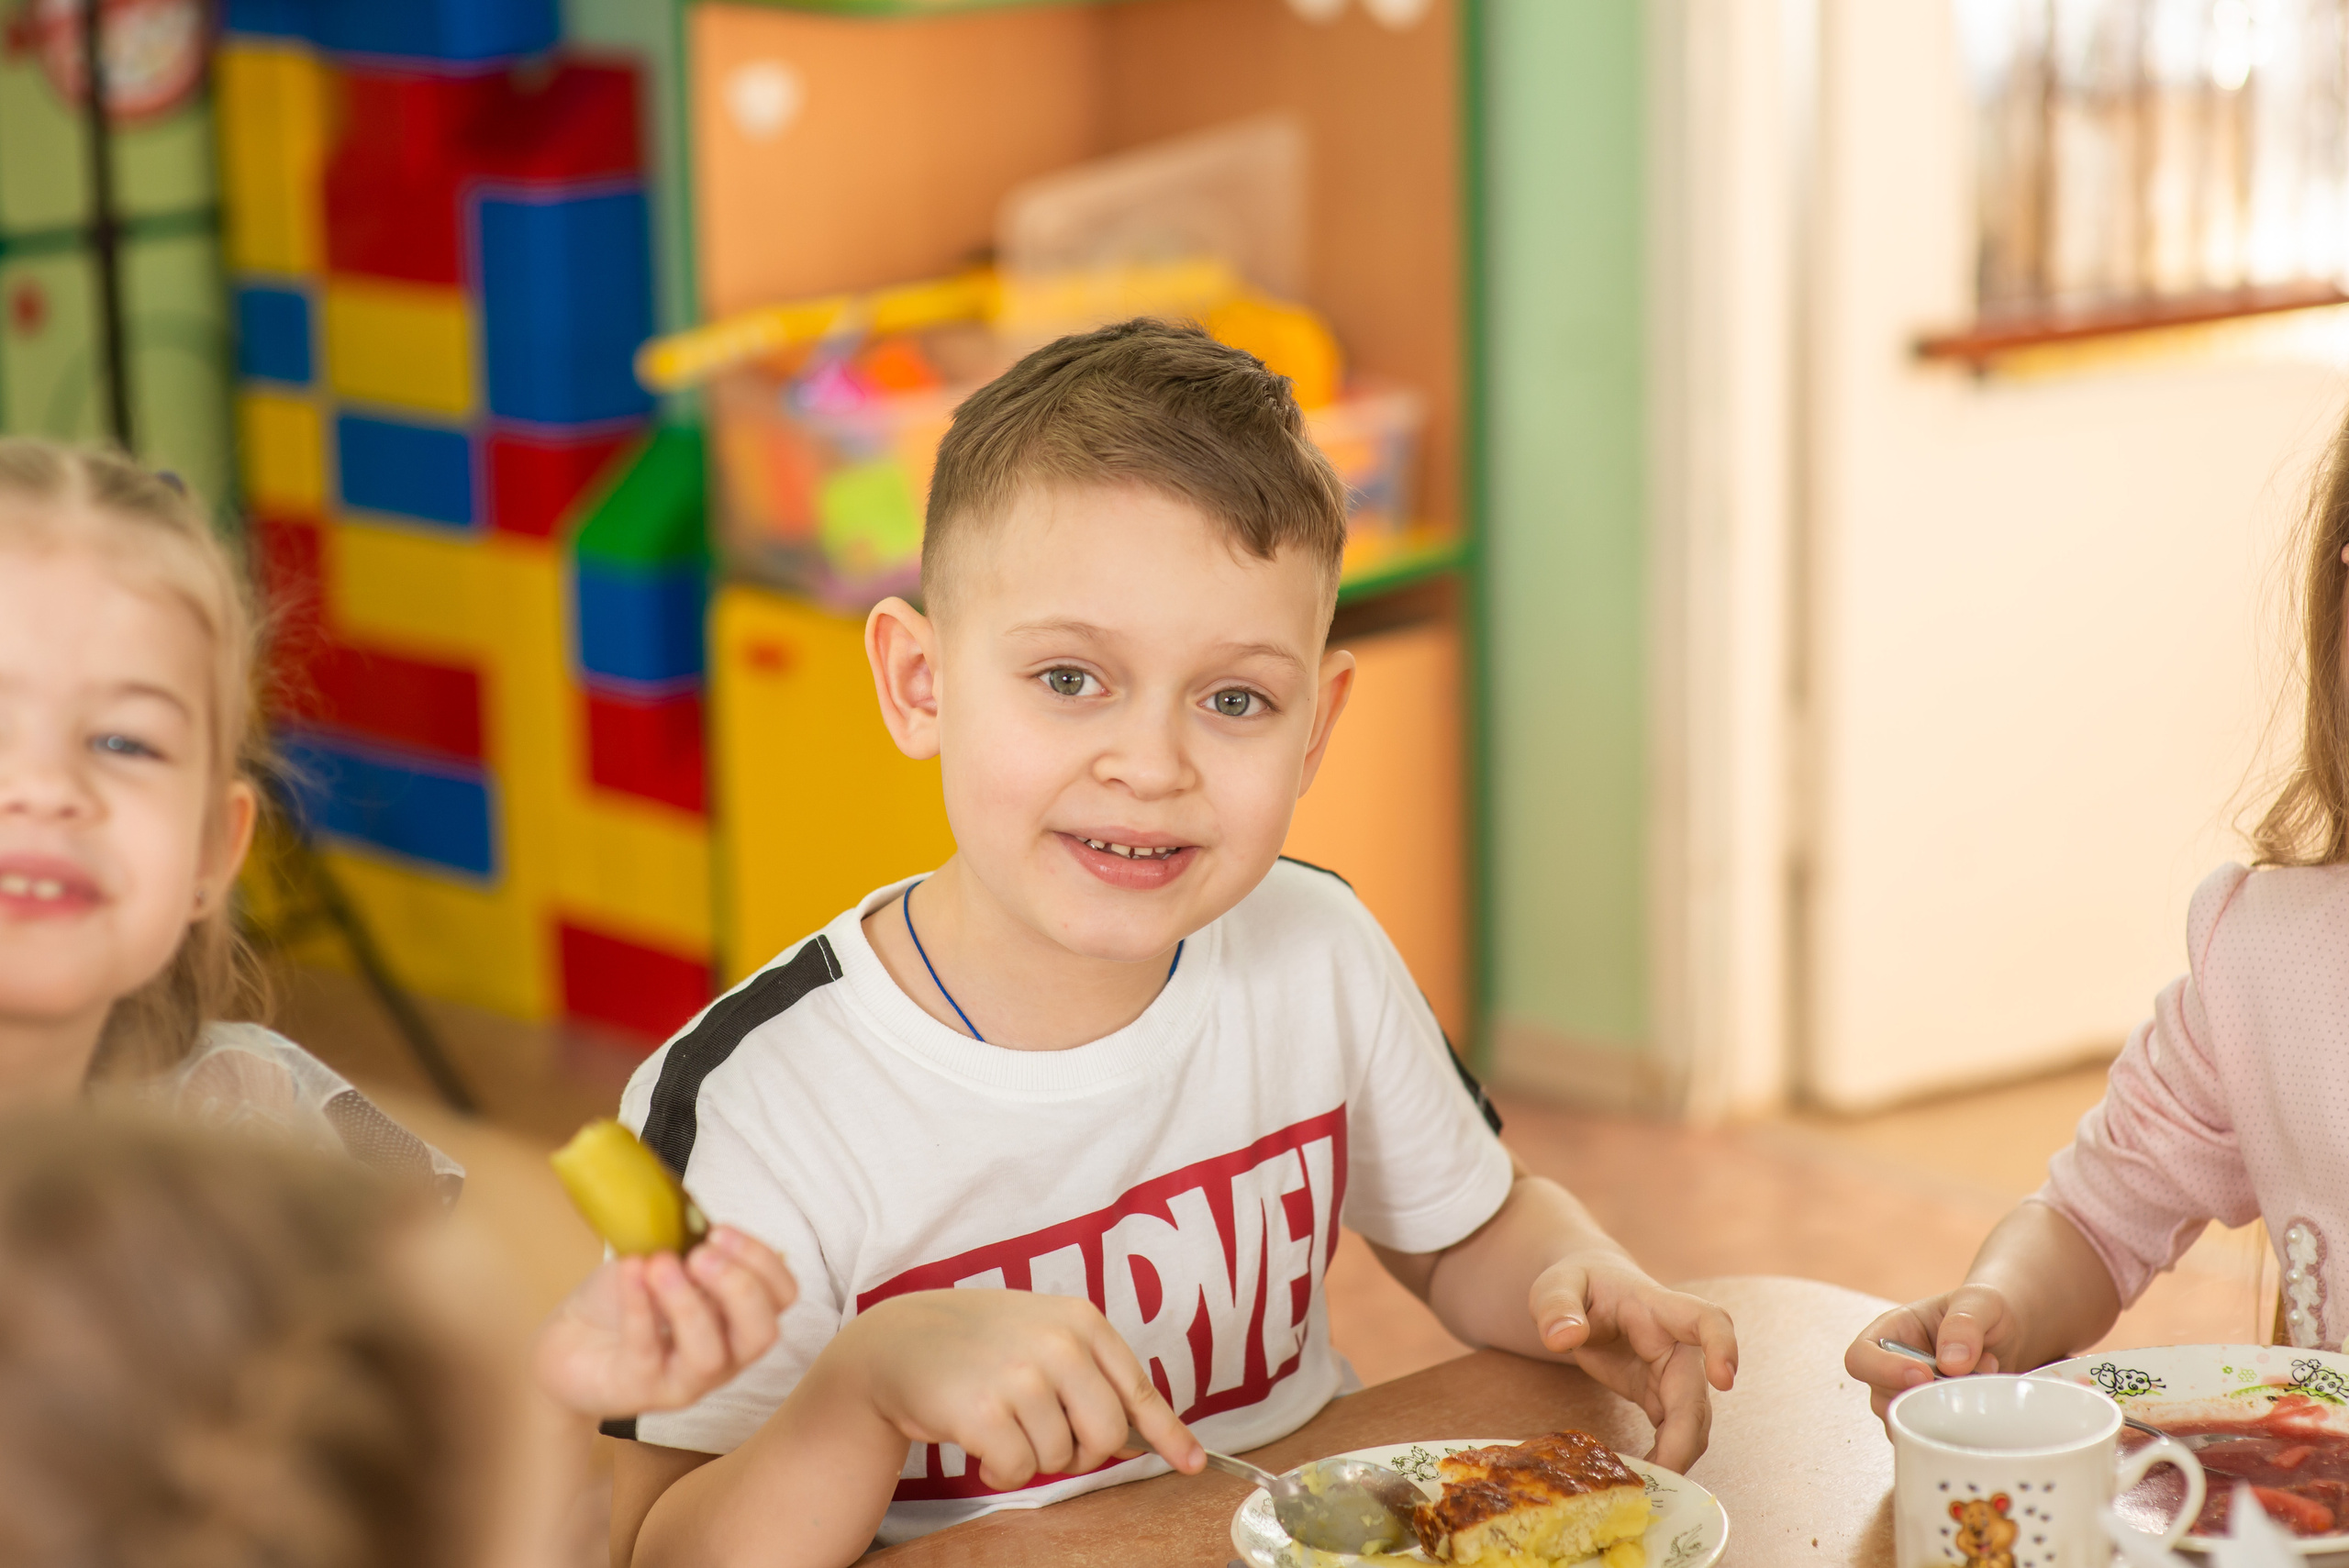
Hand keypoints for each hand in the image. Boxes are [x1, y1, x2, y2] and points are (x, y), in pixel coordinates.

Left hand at [533, 1226, 798, 1417]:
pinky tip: (631, 1271)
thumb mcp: (667, 1258)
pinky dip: (640, 1307)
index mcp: (739, 1318)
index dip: (762, 1261)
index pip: (782, 1296)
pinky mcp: (639, 1390)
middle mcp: (724, 1354)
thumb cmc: (628, 1297)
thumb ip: (691, 1245)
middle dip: (739, 1287)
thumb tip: (698, 1222)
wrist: (570, 1339)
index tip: (719, 1230)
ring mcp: (684, 1380)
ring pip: (709, 1355)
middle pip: (762, 1334)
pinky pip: (646, 1352)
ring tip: (659, 1264)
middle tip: (700, 1254)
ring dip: (688, 1303)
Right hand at [834, 1290, 1204, 1492]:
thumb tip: (1154, 1437)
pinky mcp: (984, 1411)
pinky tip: (981, 1441)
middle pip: (1108, 1436)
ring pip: (1061, 1457)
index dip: (1169, 1434)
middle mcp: (1058, 1344)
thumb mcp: (1045, 1334)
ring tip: (1002, 1422)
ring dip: (1032, 1456)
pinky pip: (1018, 1471)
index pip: (1138, 1389)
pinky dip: (1001, 1470)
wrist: (899, 1340)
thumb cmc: (980, 1342)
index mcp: (1081, 1321)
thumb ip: (1094, 1374)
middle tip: (1048, 1436)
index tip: (1194, 1463)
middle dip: (1083, 1452)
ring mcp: (1021, 1376)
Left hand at [1529, 1253, 1737, 1472]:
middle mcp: (1675, 1342)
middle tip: (1662, 1473)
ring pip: (1693, 1419)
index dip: (1722, 1346)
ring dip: (1678, 1453)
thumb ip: (1557, 1306)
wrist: (1585, 1292)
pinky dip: (1665, 1455)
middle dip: (1686, 1434)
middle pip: (1696, 1391)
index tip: (1725, 1379)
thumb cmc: (1577, 1283)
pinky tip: (1644, 1475)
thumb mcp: (1555, 1285)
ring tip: (1648, 1483)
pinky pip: (1674, 1430)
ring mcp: (1671, 1372)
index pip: (1705, 1319)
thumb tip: (1563, 1338)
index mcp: (1656, 1307)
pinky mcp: (1660, 1395)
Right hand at [1845, 1287, 2024, 1421]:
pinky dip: (1958, 1428)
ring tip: (1981, 1382)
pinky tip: (1979, 1403)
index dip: (1882, 1371)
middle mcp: (1895, 1368)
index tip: (1923, 1374)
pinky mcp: (1934, 1419)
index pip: (1860, 1358)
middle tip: (1966, 1380)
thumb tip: (1950, 1363)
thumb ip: (1963, 1325)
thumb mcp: (1979, 1302)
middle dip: (1925, 1397)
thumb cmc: (1983, 1310)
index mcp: (1893, 1332)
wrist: (2008, 1333)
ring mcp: (1913, 1397)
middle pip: (1881, 1399)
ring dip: (1946, 1411)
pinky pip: (1933, 1438)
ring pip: (1907, 1423)